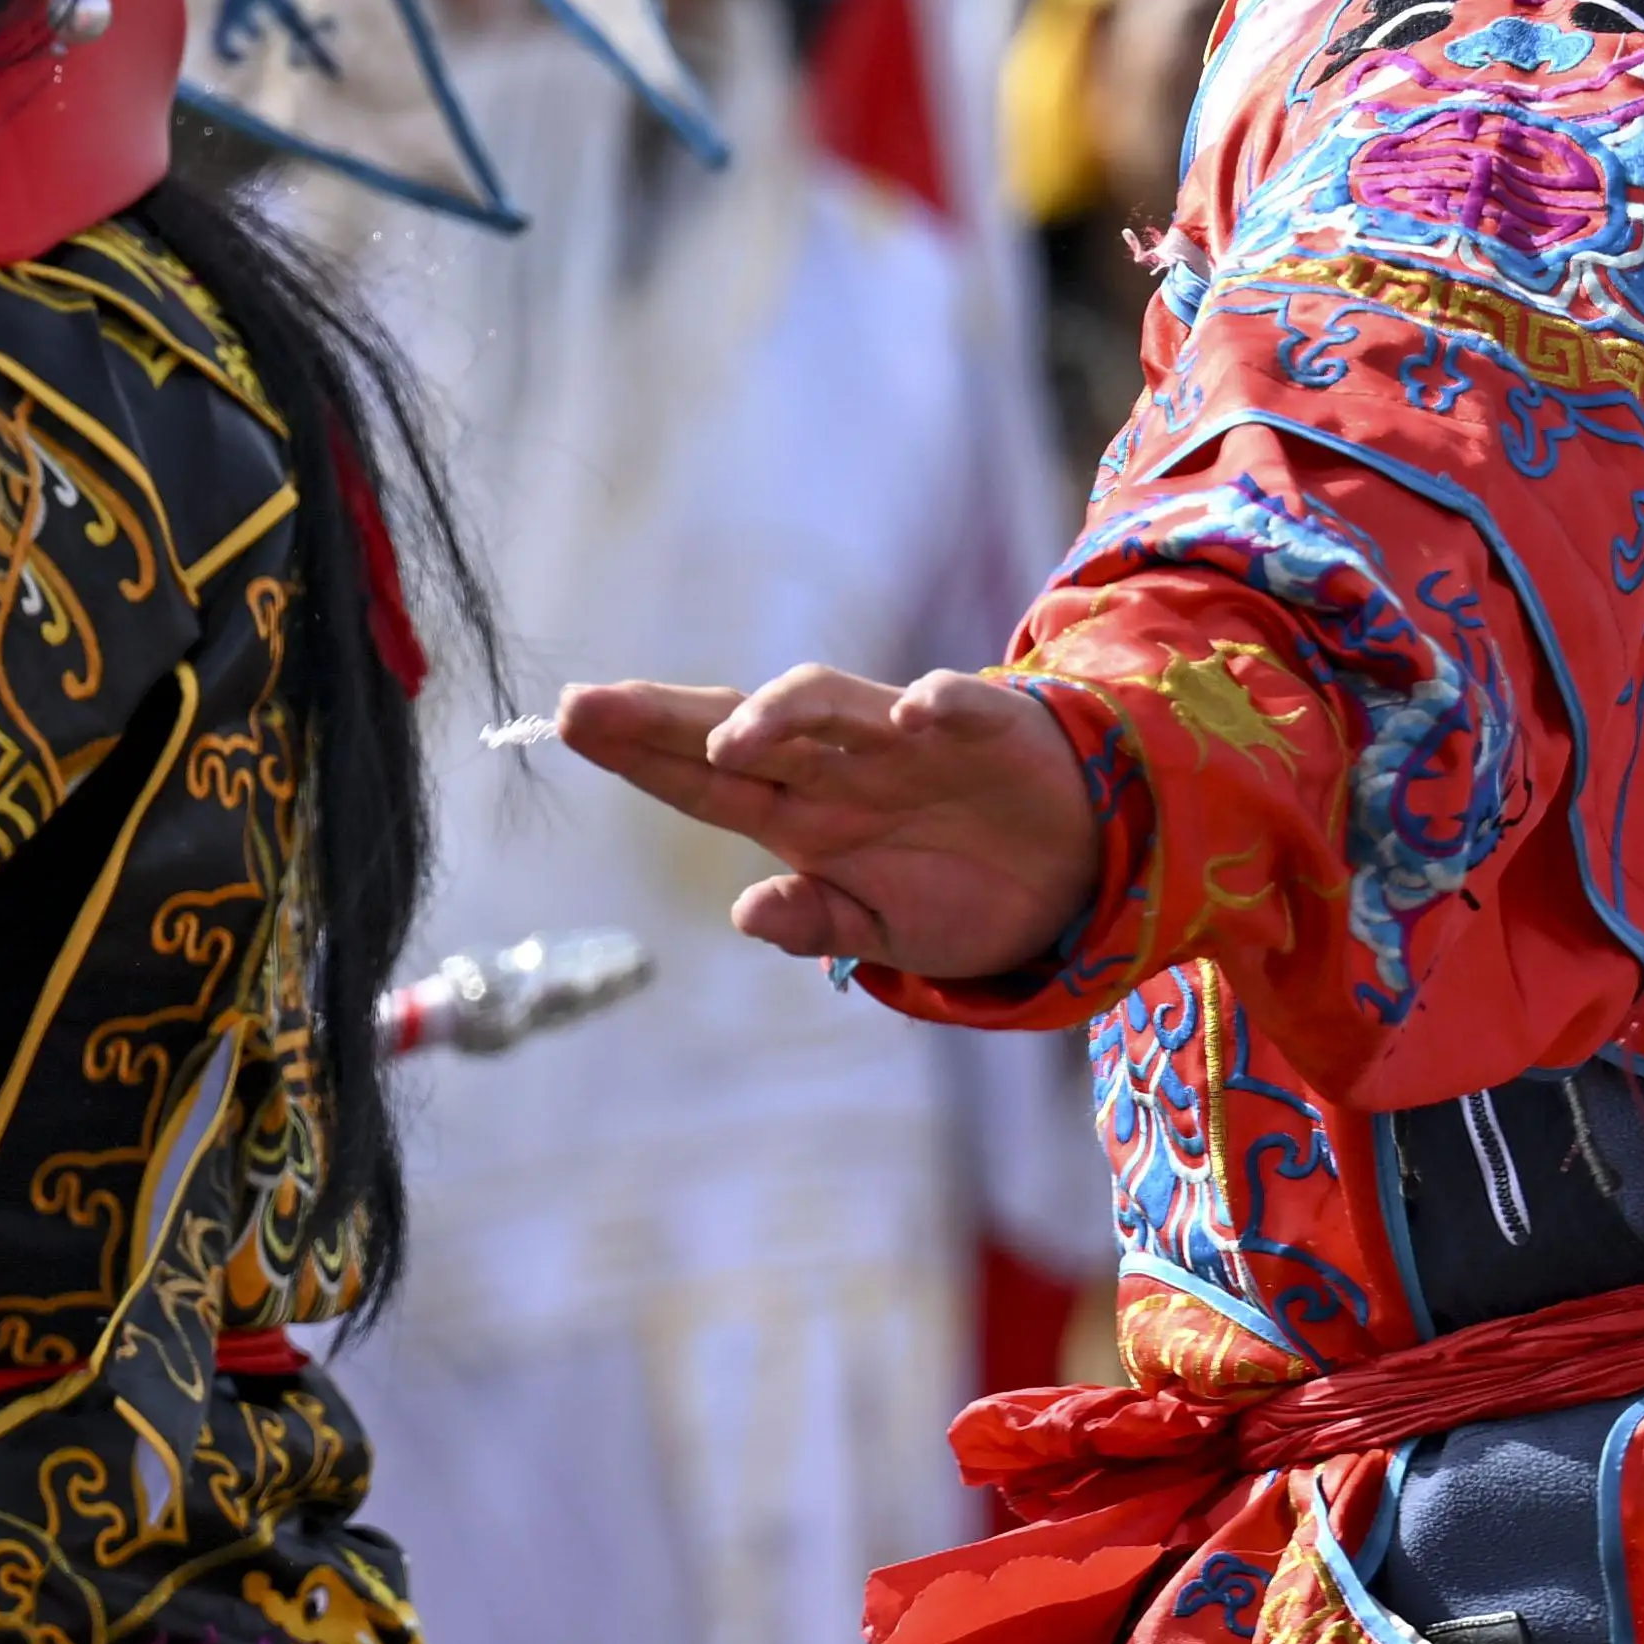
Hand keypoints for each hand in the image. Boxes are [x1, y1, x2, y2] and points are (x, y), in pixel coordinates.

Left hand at [555, 665, 1103, 987]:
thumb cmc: (964, 896)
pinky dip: (938, 705)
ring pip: (832, 705)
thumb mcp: (886, 939)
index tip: (565, 723)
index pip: (705, 780)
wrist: (1077, 879)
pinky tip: (912, 715)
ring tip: (732, 739)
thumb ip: (818, 923)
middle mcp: (841, 767)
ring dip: (781, 713)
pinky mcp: (989, 731)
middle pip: (740, 728)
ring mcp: (908, 744)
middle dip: (663, 716)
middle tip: (586, 706)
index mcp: (805, 816)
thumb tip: (749, 914)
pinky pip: (958, 707)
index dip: (638, 753)